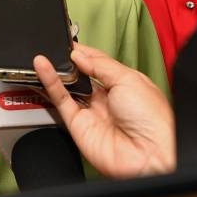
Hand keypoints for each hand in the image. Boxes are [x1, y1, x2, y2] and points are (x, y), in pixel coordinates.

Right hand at [33, 44, 175, 178]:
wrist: (149, 154)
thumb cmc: (153, 119)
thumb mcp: (128, 79)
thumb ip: (101, 65)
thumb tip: (79, 55)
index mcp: (125, 84)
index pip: (99, 63)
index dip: (84, 52)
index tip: (70, 42)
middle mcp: (107, 99)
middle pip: (81, 75)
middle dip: (69, 61)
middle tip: (56, 47)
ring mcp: (91, 112)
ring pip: (68, 88)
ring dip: (56, 71)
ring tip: (45, 54)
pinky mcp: (77, 125)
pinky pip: (60, 100)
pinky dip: (49, 83)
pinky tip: (42, 67)